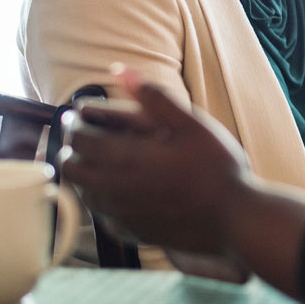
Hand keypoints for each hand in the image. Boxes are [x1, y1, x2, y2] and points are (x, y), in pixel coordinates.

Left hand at [61, 68, 249, 256]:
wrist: (234, 220)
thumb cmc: (216, 168)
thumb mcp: (192, 124)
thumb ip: (154, 96)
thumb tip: (120, 70)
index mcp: (125, 158)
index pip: (78, 138)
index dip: (74, 123)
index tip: (78, 115)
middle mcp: (114, 188)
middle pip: (71, 168)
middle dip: (72, 148)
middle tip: (84, 136)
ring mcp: (121, 215)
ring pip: (83, 193)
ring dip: (85, 174)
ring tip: (100, 160)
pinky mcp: (131, 233)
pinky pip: (101, 216)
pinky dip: (101, 199)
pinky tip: (120, 191)